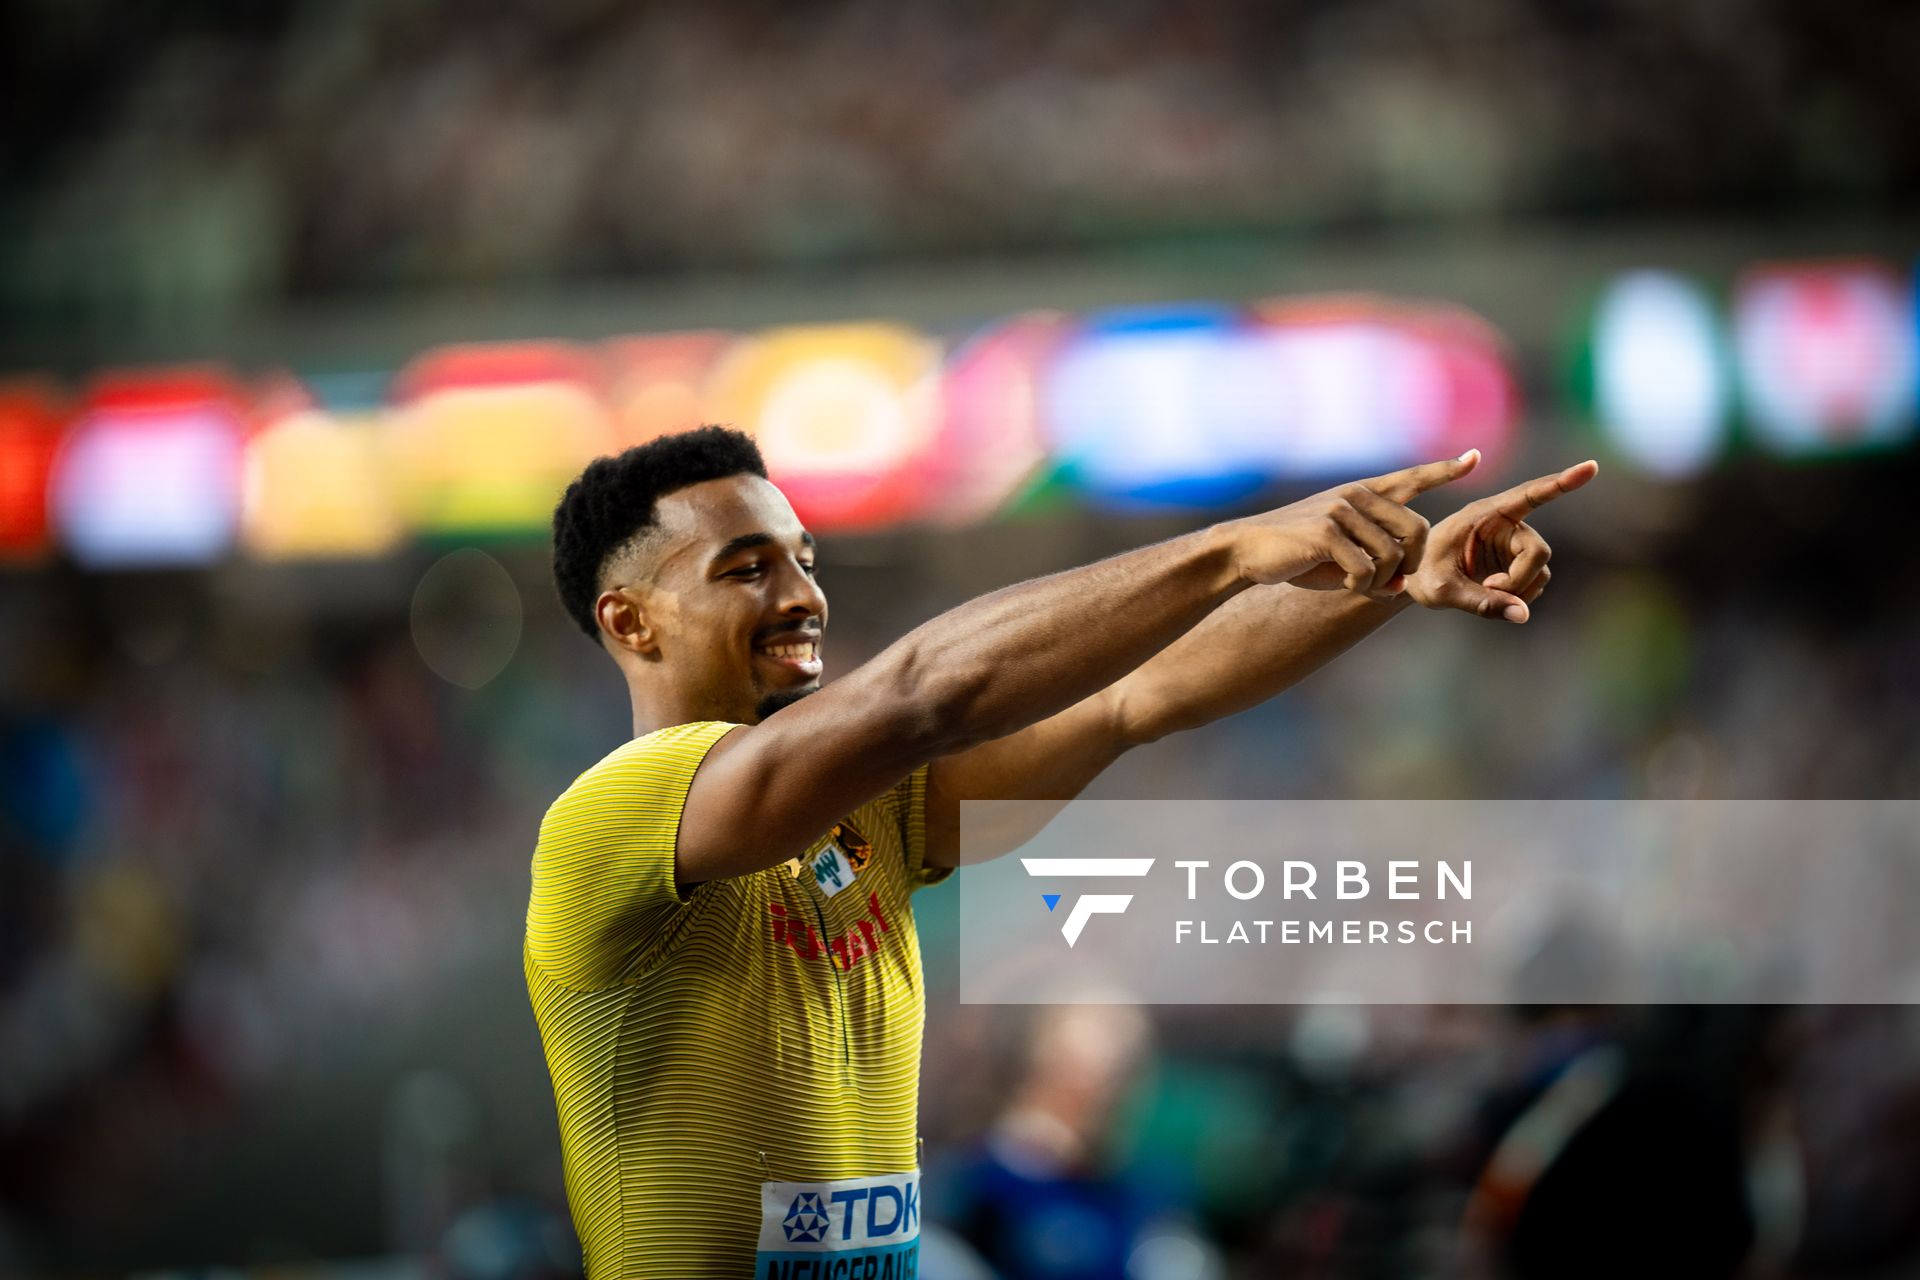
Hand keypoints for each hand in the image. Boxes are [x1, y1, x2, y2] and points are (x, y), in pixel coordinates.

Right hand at [1228, 451, 1481, 597]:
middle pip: (1417, 530)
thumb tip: (1401, 586)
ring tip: (1358, 585)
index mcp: (1362, 493)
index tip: (1473, 459)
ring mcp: (1342, 510)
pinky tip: (1342, 583)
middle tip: (1390, 582)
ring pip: (1392, 555)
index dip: (1445, 470)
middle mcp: (1356, 494)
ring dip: (1380, 582)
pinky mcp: (1327, 531)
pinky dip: (1359, 585)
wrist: (1247, 550)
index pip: (1412, 478)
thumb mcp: (1340, 555)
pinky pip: (1366, 568)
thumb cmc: (1295, 555)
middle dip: (1410, 565)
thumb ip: (1375, 563)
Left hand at [1404, 459, 1598, 622]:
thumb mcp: (1443, 589)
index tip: (1591, 467)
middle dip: (1520, 578)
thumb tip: (1523, 615)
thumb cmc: (1421, 575)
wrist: (1412, 581)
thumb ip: (1481, 602)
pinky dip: (1517, 598)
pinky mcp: (1515, 566)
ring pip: (1539, 573)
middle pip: (1538, 551)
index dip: (1562, 483)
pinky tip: (1491, 596)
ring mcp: (1513, 546)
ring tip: (1484, 593)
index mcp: (1484, 514)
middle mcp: (1505, 525)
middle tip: (1491, 590)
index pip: (1529, 495)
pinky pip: (1532, 586)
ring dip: (1519, 590)